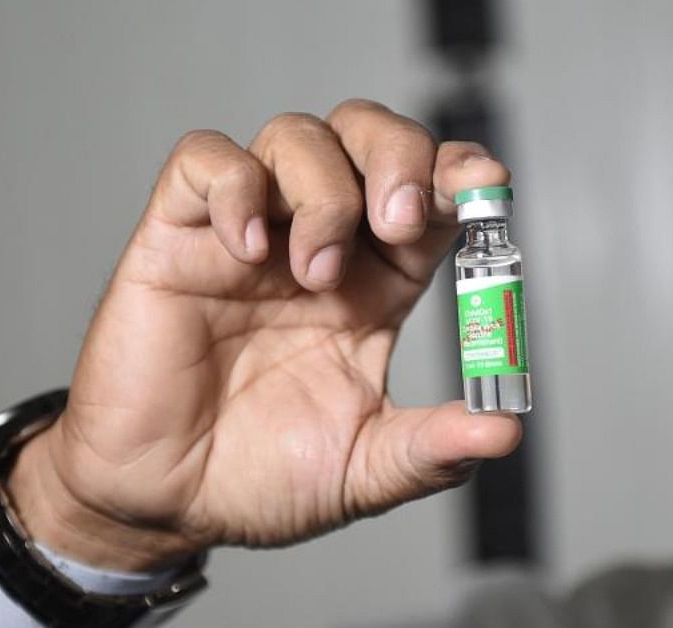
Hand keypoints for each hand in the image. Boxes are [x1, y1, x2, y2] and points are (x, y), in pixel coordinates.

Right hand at [7, 100, 522, 570]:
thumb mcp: (365, 470)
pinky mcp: (177, 239)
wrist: (168, 505)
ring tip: (315, 273)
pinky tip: (247, 248)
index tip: (485, 182)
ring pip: (296, 136)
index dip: (459, 173)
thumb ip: (432, 450)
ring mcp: (249, 236)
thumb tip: (504, 431)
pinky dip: (236, 186)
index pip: (430, 195)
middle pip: (370, 137)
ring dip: (324, 190)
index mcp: (376, 285)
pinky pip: (204, 161)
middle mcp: (319, 244)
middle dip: (399, 157)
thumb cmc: (262, 476)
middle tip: (399, 220)